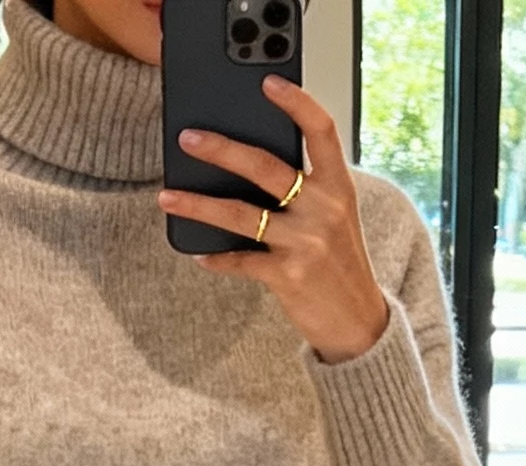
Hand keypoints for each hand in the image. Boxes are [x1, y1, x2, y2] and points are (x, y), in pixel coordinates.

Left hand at [158, 77, 388, 365]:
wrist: (357, 322)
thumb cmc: (340, 264)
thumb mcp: (335, 218)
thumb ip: (306, 189)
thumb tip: (247, 166)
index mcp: (339, 187)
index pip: (321, 131)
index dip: (296, 102)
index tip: (268, 83)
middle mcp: (323, 209)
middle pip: (265, 166)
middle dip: (221, 149)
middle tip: (188, 138)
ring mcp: (305, 242)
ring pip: (241, 215)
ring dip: (199, 205)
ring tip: (167, 197)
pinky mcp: (288, 276)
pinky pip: (241, 261)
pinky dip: (217, 258)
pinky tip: (198, 253)